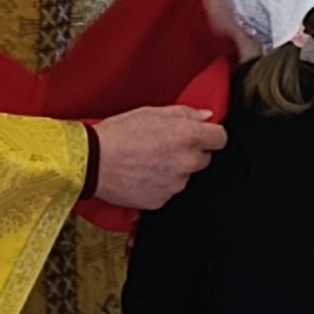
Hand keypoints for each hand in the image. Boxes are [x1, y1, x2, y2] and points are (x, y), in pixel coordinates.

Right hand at [92, 103, 223, 211]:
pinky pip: (169, 191)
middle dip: (191, 153)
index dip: (210, 135)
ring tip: (150, 161)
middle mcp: (186, 162)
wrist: (92, 162)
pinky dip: (161, 184)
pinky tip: (143, 174)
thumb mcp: (151, 112)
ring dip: (175, 169)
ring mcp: (176, 185)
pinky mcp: (162, 201)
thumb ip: (184, 113)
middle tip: (167, 146)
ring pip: (186, 176)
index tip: (202, 135)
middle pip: (205, 159)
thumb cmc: (118, 134)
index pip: (221, 138)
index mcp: (188, 137)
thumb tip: (205, 116)